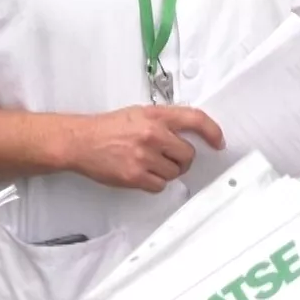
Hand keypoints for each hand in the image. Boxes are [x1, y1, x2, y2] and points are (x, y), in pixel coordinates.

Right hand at [65, 105, 224, 192]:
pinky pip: (159, 185)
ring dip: (167, 172)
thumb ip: (163, 121)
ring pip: (175, 172)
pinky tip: (142, 173)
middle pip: (188, 154)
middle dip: (182, 159)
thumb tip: (186, 133)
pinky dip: (154, 183)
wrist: (81, 141)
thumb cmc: (108, 128)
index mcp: (155, 116)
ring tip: (149, 164)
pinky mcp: (135, 175)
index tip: (218, 142)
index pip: (195, 119)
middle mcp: (153, 134)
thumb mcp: (138, 113)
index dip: (212, 132)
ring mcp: (144, 156)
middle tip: (169, 157)